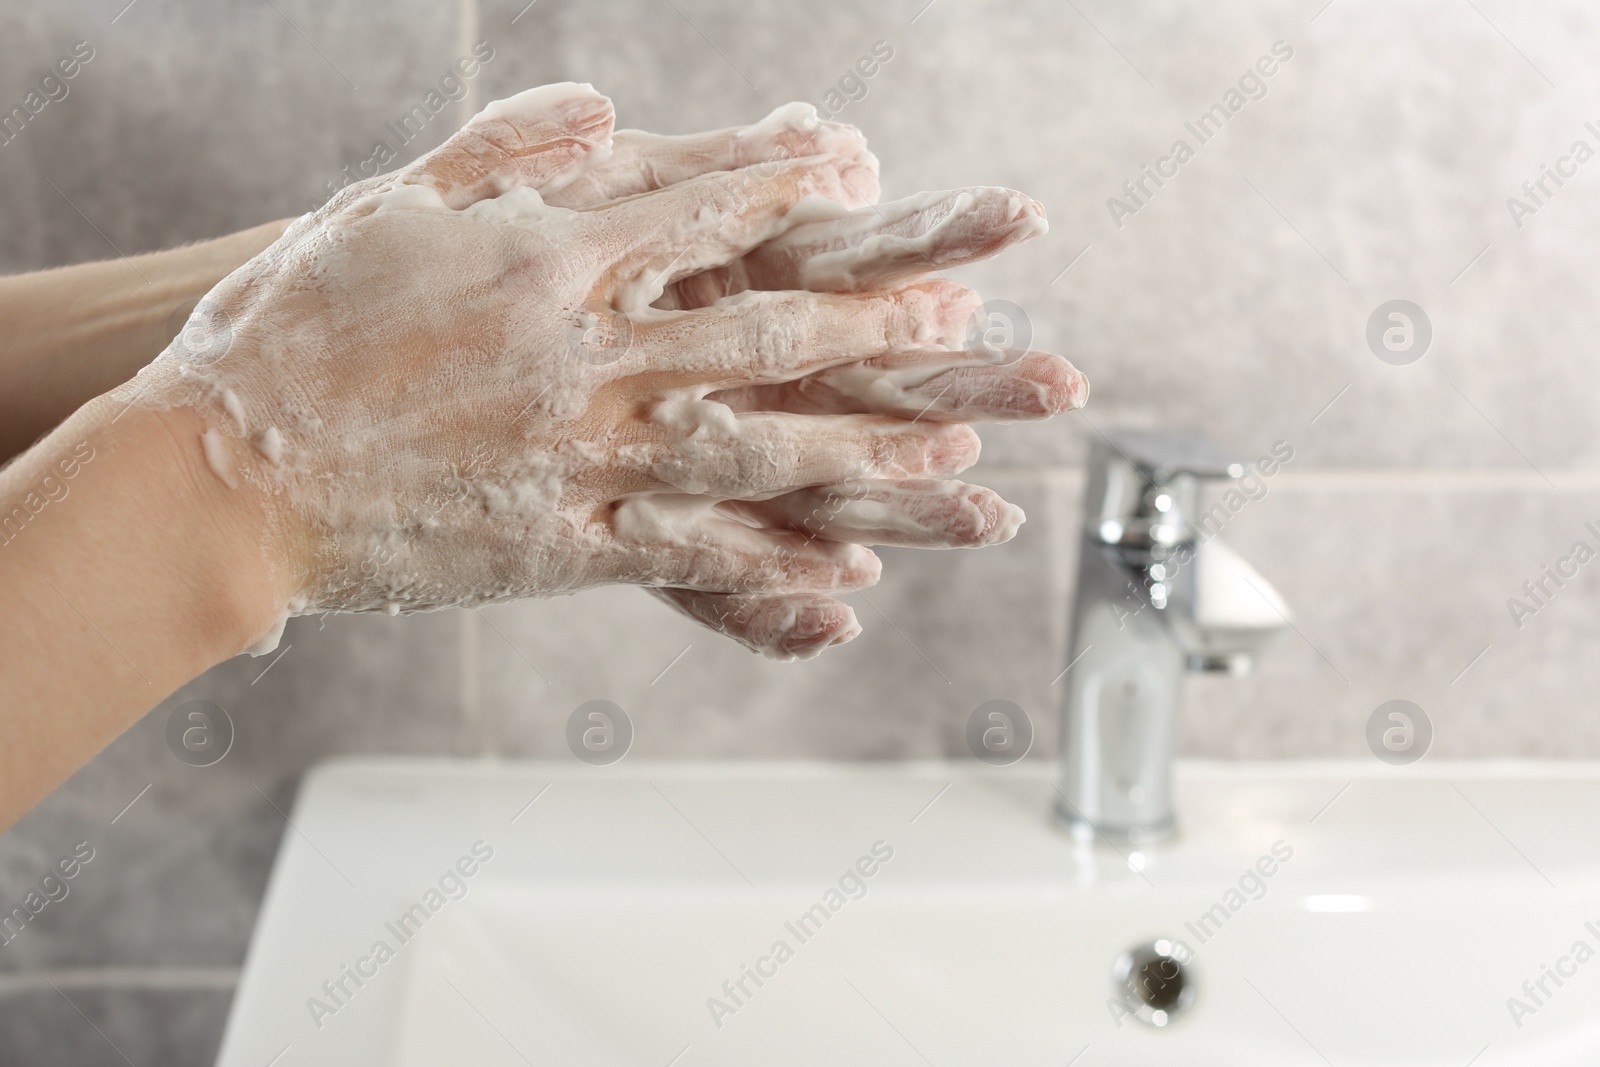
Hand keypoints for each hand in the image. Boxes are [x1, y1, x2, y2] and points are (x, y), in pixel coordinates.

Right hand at [127, 83, 991, 649]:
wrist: (224, 471)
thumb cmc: (291, 330)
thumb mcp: (388, 204)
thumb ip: (504, 149)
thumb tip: (603, 106)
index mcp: (546, 260)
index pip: (699, 211)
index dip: (789, 190)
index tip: (860, 177)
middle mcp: (584, 355)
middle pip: (762, 331)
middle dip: (872, 326)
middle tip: (960, 324)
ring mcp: (581, 456)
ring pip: (754, 445)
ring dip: (862, 445)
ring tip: (949, 449)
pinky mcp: (563, 545)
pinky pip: (691, 554)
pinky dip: (776, 563)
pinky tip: (846, 573)